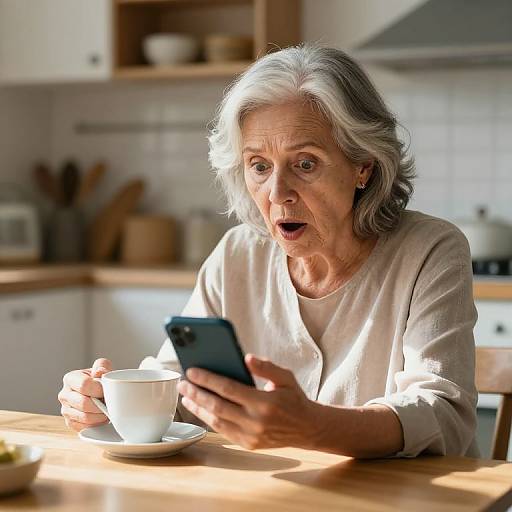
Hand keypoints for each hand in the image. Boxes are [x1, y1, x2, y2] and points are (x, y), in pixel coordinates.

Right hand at [58, 358, 111, 431]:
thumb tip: (99, 372)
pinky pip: (84, 427)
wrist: (100, 393)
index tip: (107, 391)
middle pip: (83, 403)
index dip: (99, 389)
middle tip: (110, 402)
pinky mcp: (70, 423)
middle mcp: (64, 394)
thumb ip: (102, 366)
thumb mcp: (103, 368)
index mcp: (70, 378)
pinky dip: (96, 423)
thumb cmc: (101, 379)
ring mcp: (65, 410)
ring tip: (108, 409)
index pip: (84, 385)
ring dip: (100, 415)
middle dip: (100, 404)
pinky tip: (102, 417)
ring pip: (84, 416)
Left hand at [177, 354, 318, 449]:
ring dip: (198, 408)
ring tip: (186, 396)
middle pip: (217, 406)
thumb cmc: (294, 398)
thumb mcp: (286, 377)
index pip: (229, 389)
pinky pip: (223, 431)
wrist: (307, 428)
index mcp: (264, 402)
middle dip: (196, 393)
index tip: (192, 371)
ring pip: (216, 421)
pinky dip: (208, 420)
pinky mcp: (248, 445)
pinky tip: (200, 409)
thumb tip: (246, 358)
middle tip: (182, 383)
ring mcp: (251, 436)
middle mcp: (256, 422)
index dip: (208, 379)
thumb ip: (266, 367)